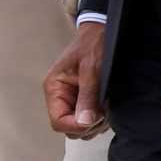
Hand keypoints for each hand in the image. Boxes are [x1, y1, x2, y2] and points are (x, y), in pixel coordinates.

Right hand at [44, 22, 107, 137]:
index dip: (76, 125)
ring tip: (106, 107)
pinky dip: (99, 119)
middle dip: (87, 125)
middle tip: (103, 112)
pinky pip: (88, 120)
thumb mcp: (91, 69)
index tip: (95, 118)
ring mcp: (71, 100)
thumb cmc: (93, 46)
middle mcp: (59, 97)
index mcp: (54, 88)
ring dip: (95, 123)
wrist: (101, 31)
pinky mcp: (82, 101)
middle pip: (68, 128)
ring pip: (79, 128)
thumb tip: (85, 122)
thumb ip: (87, 96)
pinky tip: (106, 106)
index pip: (58, 122)